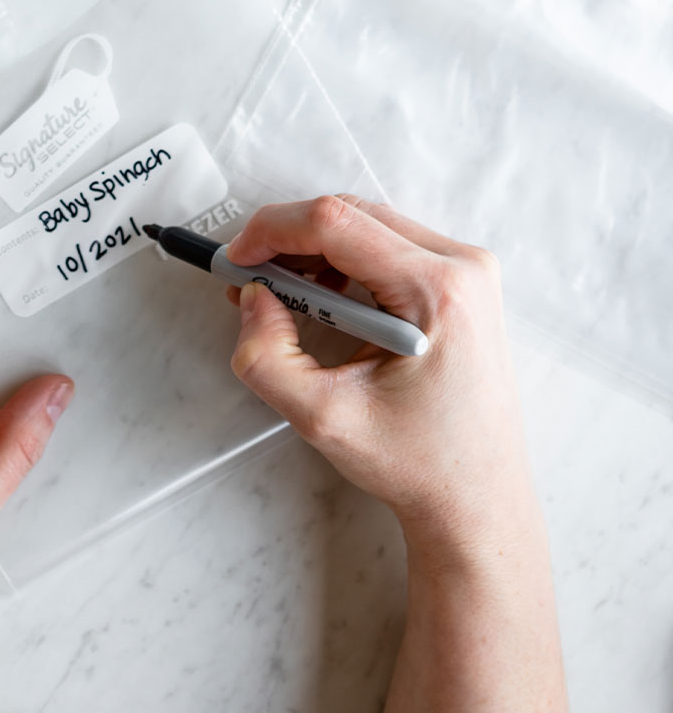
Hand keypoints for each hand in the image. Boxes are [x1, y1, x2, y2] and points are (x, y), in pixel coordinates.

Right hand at [227, 195, 537, 561]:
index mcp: (437, 291)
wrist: (477, 497)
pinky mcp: (461, 284)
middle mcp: (462, 268)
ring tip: (278, 295)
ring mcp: (468, 272)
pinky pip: (388, 245)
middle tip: (247, 279)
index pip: (337, 222)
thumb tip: (252, 299)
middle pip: (351, 214)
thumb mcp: (323, 418)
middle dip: (287, 239)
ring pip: (368, 224)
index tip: (235, 260)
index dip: (272, 231)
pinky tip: (320, 298)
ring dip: (313, 249)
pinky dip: (343, 261)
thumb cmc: (419, 463)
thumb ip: (268, 356)